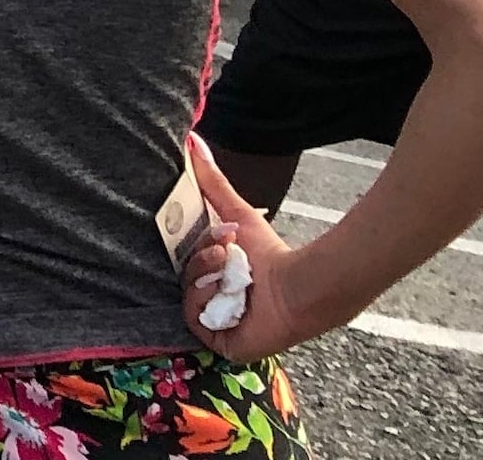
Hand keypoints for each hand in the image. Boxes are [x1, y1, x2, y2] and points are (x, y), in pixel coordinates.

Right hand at [180, 137, 317, 362]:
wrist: (301, 288)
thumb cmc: (273, 254)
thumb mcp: (236, 213)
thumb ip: (212, 180)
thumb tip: (195, 140)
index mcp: (207, 273)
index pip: (181, 259)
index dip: (192, 246)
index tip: (215, 232)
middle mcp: (208, 298)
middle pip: (181, 276)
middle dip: (201, 259)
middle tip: (226, 248)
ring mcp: (212, 322)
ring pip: (186, 296)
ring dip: (207, 276)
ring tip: (232, 268)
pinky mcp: (218, 342)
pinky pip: (195, 319)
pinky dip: (209, 302)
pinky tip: (232, 293)